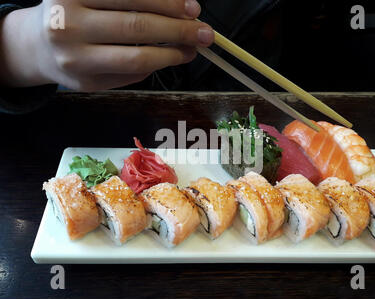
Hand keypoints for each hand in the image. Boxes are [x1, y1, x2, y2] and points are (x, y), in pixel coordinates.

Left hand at [0, 0, 213, 89]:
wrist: (36, 42)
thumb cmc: (74, 64)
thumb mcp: (98, 81)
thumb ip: (131, 71)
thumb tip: (174, 52)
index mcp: (79, 62)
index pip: (135, 57)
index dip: (169, 54)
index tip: (192, 53)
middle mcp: (71, 29)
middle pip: (136, 25)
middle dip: (177, 29)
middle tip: (205, 32)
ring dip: (168, 3)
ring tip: (193, 9)